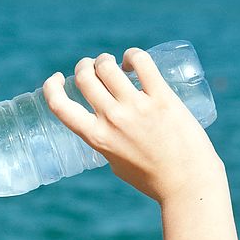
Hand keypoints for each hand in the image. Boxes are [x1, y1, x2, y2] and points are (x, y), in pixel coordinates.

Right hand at [42, 49, 225, 203]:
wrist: (187, 183)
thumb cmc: (152, 179)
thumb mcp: (116, 163)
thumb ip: (107, 143)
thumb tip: (107, 125)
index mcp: (97, 138)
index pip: (60, 105)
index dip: (52, 87)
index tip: (57, 79)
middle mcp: (113, 119)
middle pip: (85, 77)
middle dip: (84, 67)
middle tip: (93, 68)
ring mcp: (137, 107)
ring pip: (108, 66)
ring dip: (105, 60)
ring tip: (113, 63)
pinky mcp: (162, 97)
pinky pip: (141, 62)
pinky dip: (132, 56)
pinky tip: (133, 61)